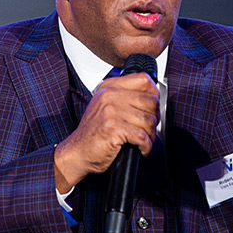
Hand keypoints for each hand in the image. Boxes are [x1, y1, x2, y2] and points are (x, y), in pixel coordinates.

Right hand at [54, 73, 159, 192]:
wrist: (78, 152)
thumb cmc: (94, 132)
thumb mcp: (106, 105)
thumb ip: (125, 96)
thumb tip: (152, 96)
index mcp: (110, 87)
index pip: (143, 80)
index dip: (154, 94)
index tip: (152, 106)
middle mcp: (110, 95)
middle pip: (151, 101)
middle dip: (154, 118)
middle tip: (148, 128)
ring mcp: (111, 111)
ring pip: (149, 120)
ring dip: (150, 135)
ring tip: (143, 140)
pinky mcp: (114, 128)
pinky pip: (142, 136)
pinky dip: (146, 146)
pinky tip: (140, 148)